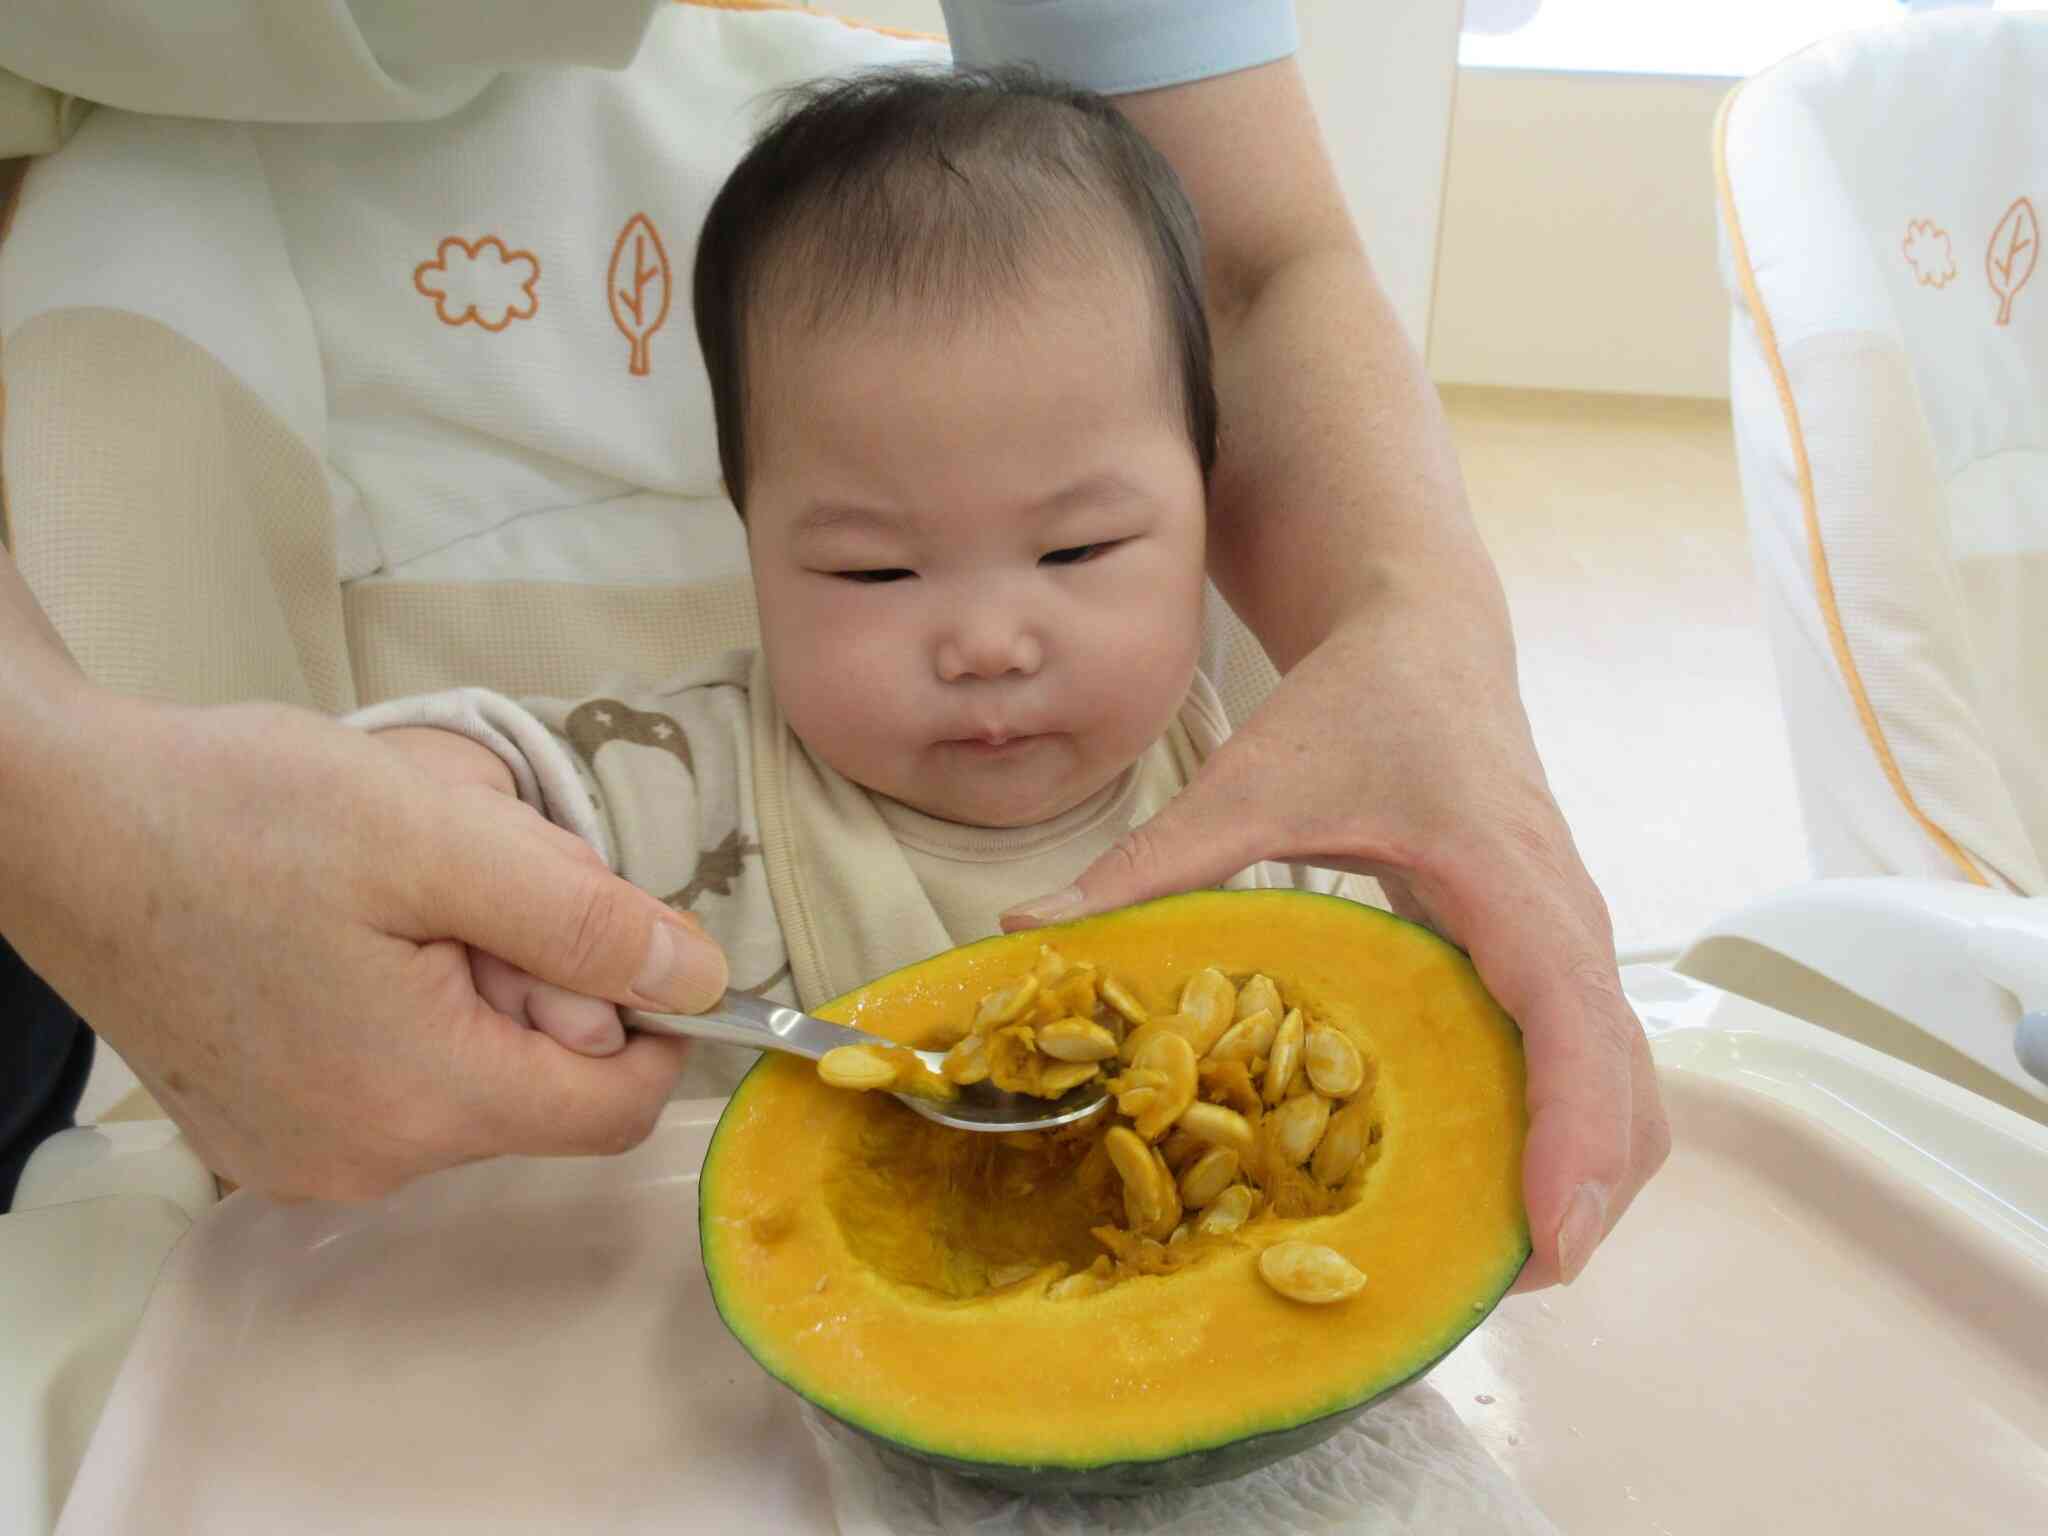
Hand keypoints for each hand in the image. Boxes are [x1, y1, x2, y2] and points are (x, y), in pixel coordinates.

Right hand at [0, 693, 728, 1200]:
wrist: (59, 818)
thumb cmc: (239, 814)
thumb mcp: (442, 839)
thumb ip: (587, 922)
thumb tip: (703, 982)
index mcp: (421, 1105)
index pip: (616, 1107)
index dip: (651, 1018)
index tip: (612, 927)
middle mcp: (362, 1164)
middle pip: (538, 1089)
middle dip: (537, 984)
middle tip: (459, 886)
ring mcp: (297, 1157)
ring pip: (466, 1079)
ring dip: (469, 988)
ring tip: (388, 901)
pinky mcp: (256, 1129)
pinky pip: (389, 1082)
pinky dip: (403, 1009)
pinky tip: (342, 934)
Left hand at [1001, 619, 1668, 1288]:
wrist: (1429, 639)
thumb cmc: (1356, 704)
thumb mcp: (1249, 780)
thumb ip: (1149, 862)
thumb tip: (1022, 930)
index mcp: (1508, 883)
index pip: (1575, 1025)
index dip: (1571, 1136)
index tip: (1547, 1239)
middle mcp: (1566, 922)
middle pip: (1629, 1085)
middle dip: (1586, 1193)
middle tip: (1499, 1288)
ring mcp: (1573, 938)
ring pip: (1627, 1082)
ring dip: (1585, 1174)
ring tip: (1493, 1263)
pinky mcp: (1553, 951)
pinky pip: (1591, 1059)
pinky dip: (1568, 1130)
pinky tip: (1492, 1185)